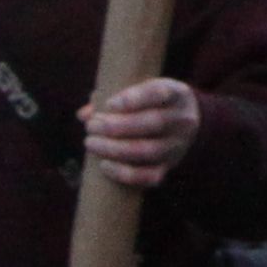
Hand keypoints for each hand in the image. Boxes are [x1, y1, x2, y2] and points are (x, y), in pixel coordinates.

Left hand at [78, 76, 201, 189]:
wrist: (183, 123)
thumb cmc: (151, 103)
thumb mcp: (141, 91)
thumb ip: (113, 98)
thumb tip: (84, 114)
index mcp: (178, 94)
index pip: (159, 93)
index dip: (133, 99)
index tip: (108, 104)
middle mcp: (183, 120)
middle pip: (153, 123)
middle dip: (117, 126)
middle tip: (91, 126)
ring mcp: (178, 146)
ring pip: (149, 150)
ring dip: (115, 149)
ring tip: (90, 142)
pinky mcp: (170, 166)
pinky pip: (150, 176)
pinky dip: (125, 174)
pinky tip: (104, 166)